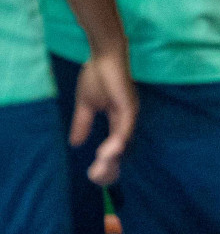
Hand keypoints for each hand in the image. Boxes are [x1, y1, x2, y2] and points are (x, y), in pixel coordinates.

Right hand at [71, 51, 136, 185]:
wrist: (103, 56)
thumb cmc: (97, 76)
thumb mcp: (85, 105)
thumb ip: (82, 123)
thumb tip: (75, 143)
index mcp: (119, 121)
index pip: (115, 148)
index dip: (106, 162)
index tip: (93, 175)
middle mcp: (127, 120)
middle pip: (122, 150)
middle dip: (109, 166)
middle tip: (94, 177)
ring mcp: (130, 113)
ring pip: (124, 143)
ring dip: (111, 158)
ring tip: (98, 171)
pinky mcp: (129, 105)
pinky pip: (125, 128)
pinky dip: (119, 141)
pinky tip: (109, 152)